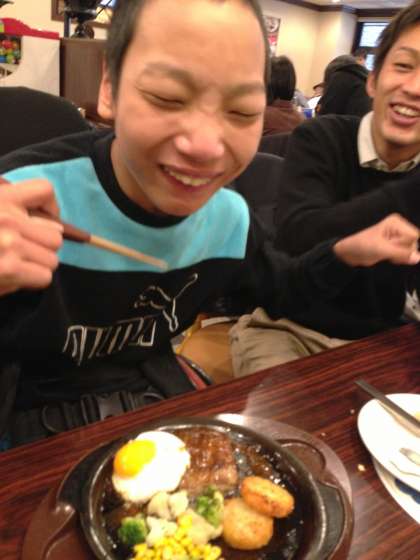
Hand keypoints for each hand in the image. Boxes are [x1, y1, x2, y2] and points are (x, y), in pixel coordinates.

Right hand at [0, 179, 62, 295]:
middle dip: (42, 249)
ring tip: (15, 268)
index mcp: (0, 198)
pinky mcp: (9, 267)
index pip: (45, 190)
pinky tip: (12, 279)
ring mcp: (9, 242)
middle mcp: (6, 217)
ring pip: (52, 259)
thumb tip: (53, 227)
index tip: (44, 222)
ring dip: (37, 267)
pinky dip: (31, 282)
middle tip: (22, 255)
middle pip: (55, 236)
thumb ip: (13, 213)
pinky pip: (44, 276)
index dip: (51, 209)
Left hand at [334, 213, 419, 266]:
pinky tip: (388, 257)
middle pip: (414, 244)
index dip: (405, 245)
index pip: (414, 237)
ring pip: (411, 250)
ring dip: (400, 256)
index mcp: (396, 223)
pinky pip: (405, 254)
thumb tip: (418, 257)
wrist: (349, 253)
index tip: (391, 247)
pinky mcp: (395, 246)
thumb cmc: (361, 246)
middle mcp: (399, 228)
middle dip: (402, 251)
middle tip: (386, 251)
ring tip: (386, 254)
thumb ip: (401, 253)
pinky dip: (399, 258)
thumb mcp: (381, 249)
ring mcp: (397, 237)